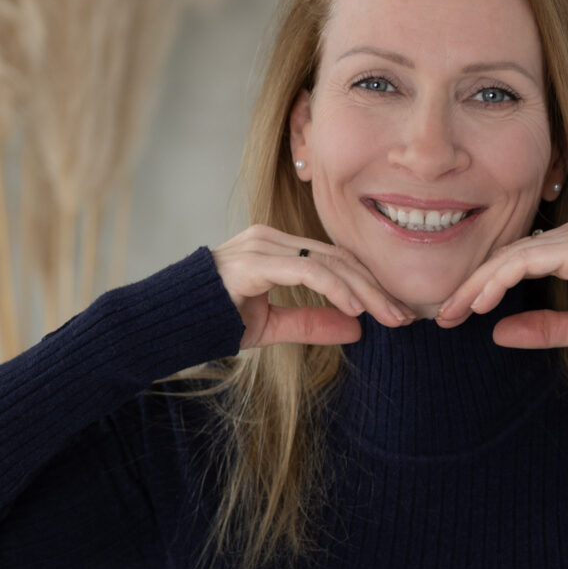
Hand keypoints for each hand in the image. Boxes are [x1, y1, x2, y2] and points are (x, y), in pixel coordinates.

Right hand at [212, 225, 413, 348]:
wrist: (162, 326)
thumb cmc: (211, 321)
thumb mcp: (271, 326)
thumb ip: (310, 322)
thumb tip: (356, 329)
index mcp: (276, 248)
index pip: (335, 260)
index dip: (369, 284)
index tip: (396, 312)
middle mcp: (271, 239)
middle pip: (339, 258)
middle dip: (375, 288)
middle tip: (405, 316)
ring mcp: (261, 246)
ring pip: (328, 262)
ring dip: (364, 290)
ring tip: (389, 315)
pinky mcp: (252, 261)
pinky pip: (305, 269)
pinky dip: (335, 287)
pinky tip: (356, 307)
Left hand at [435, 218, 567, 349]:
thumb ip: (542, 328)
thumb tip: (498, 334)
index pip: (514, 262)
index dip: (480, 287)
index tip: (454, 314)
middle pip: (506, 256)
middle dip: (470, 287)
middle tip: (442, 315)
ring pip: (511, 256)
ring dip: (477, 285)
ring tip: (453, 311)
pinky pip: (527, 259)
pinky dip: (499, 279)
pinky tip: (479, 302)